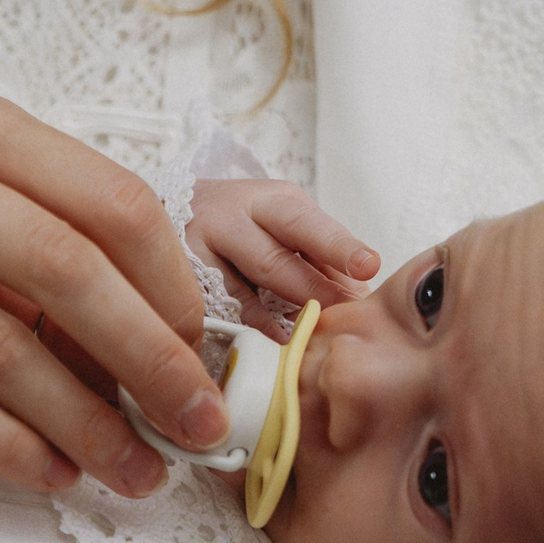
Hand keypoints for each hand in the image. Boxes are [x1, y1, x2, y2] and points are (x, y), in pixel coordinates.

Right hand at [0, 79, 223, 495]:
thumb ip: (19, 228)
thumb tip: (156, 320)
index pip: (105, 198)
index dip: (174, 287)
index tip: (209, 355)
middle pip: (69, 269)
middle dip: (153, 362)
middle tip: (200, 430)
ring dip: (84, 423)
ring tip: (132, 472)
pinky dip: (0, 445)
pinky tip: (45, 473)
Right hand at [186, 175, 378, 319]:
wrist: (175, 209)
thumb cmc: (246, 223)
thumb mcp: (284, 224)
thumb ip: (321, 256)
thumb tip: (360, 295)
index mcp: (272, 202)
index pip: (308, 225)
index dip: (338, 248)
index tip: (368, 266)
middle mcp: (233, 218)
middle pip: (273, 259)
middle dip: (312, 291)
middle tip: (344, 315)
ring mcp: (201, 247)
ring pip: (240, 289)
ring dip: (278, 317)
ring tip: (310, 336)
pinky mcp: (181, 275)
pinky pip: (218, 308)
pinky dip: (249, 327)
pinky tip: (272, 340)